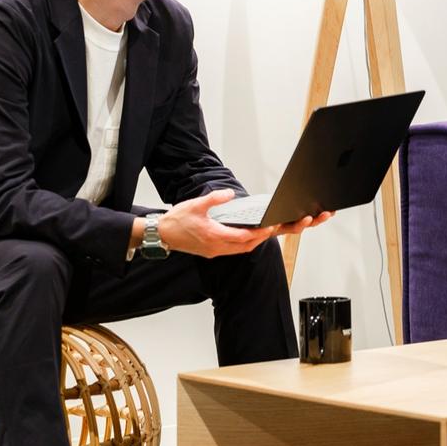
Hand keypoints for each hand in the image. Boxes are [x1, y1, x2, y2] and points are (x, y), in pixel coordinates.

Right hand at [153, 190, 331, 257]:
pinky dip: (249, 242)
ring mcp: (218, 251)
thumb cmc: (177, 221)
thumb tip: (230, 194)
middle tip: (285, 226)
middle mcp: (220, 247)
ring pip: (245, 248)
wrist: (161, 235)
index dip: (262, 233)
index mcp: (216, 237)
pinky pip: (237, 249)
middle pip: (250, 244)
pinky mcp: (215, 251)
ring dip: (260, 239)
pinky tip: (255, 235)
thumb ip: (215, 200)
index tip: (274, 225)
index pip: (246, 237)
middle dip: (268, 236)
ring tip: (275, 229)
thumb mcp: (195, 205)